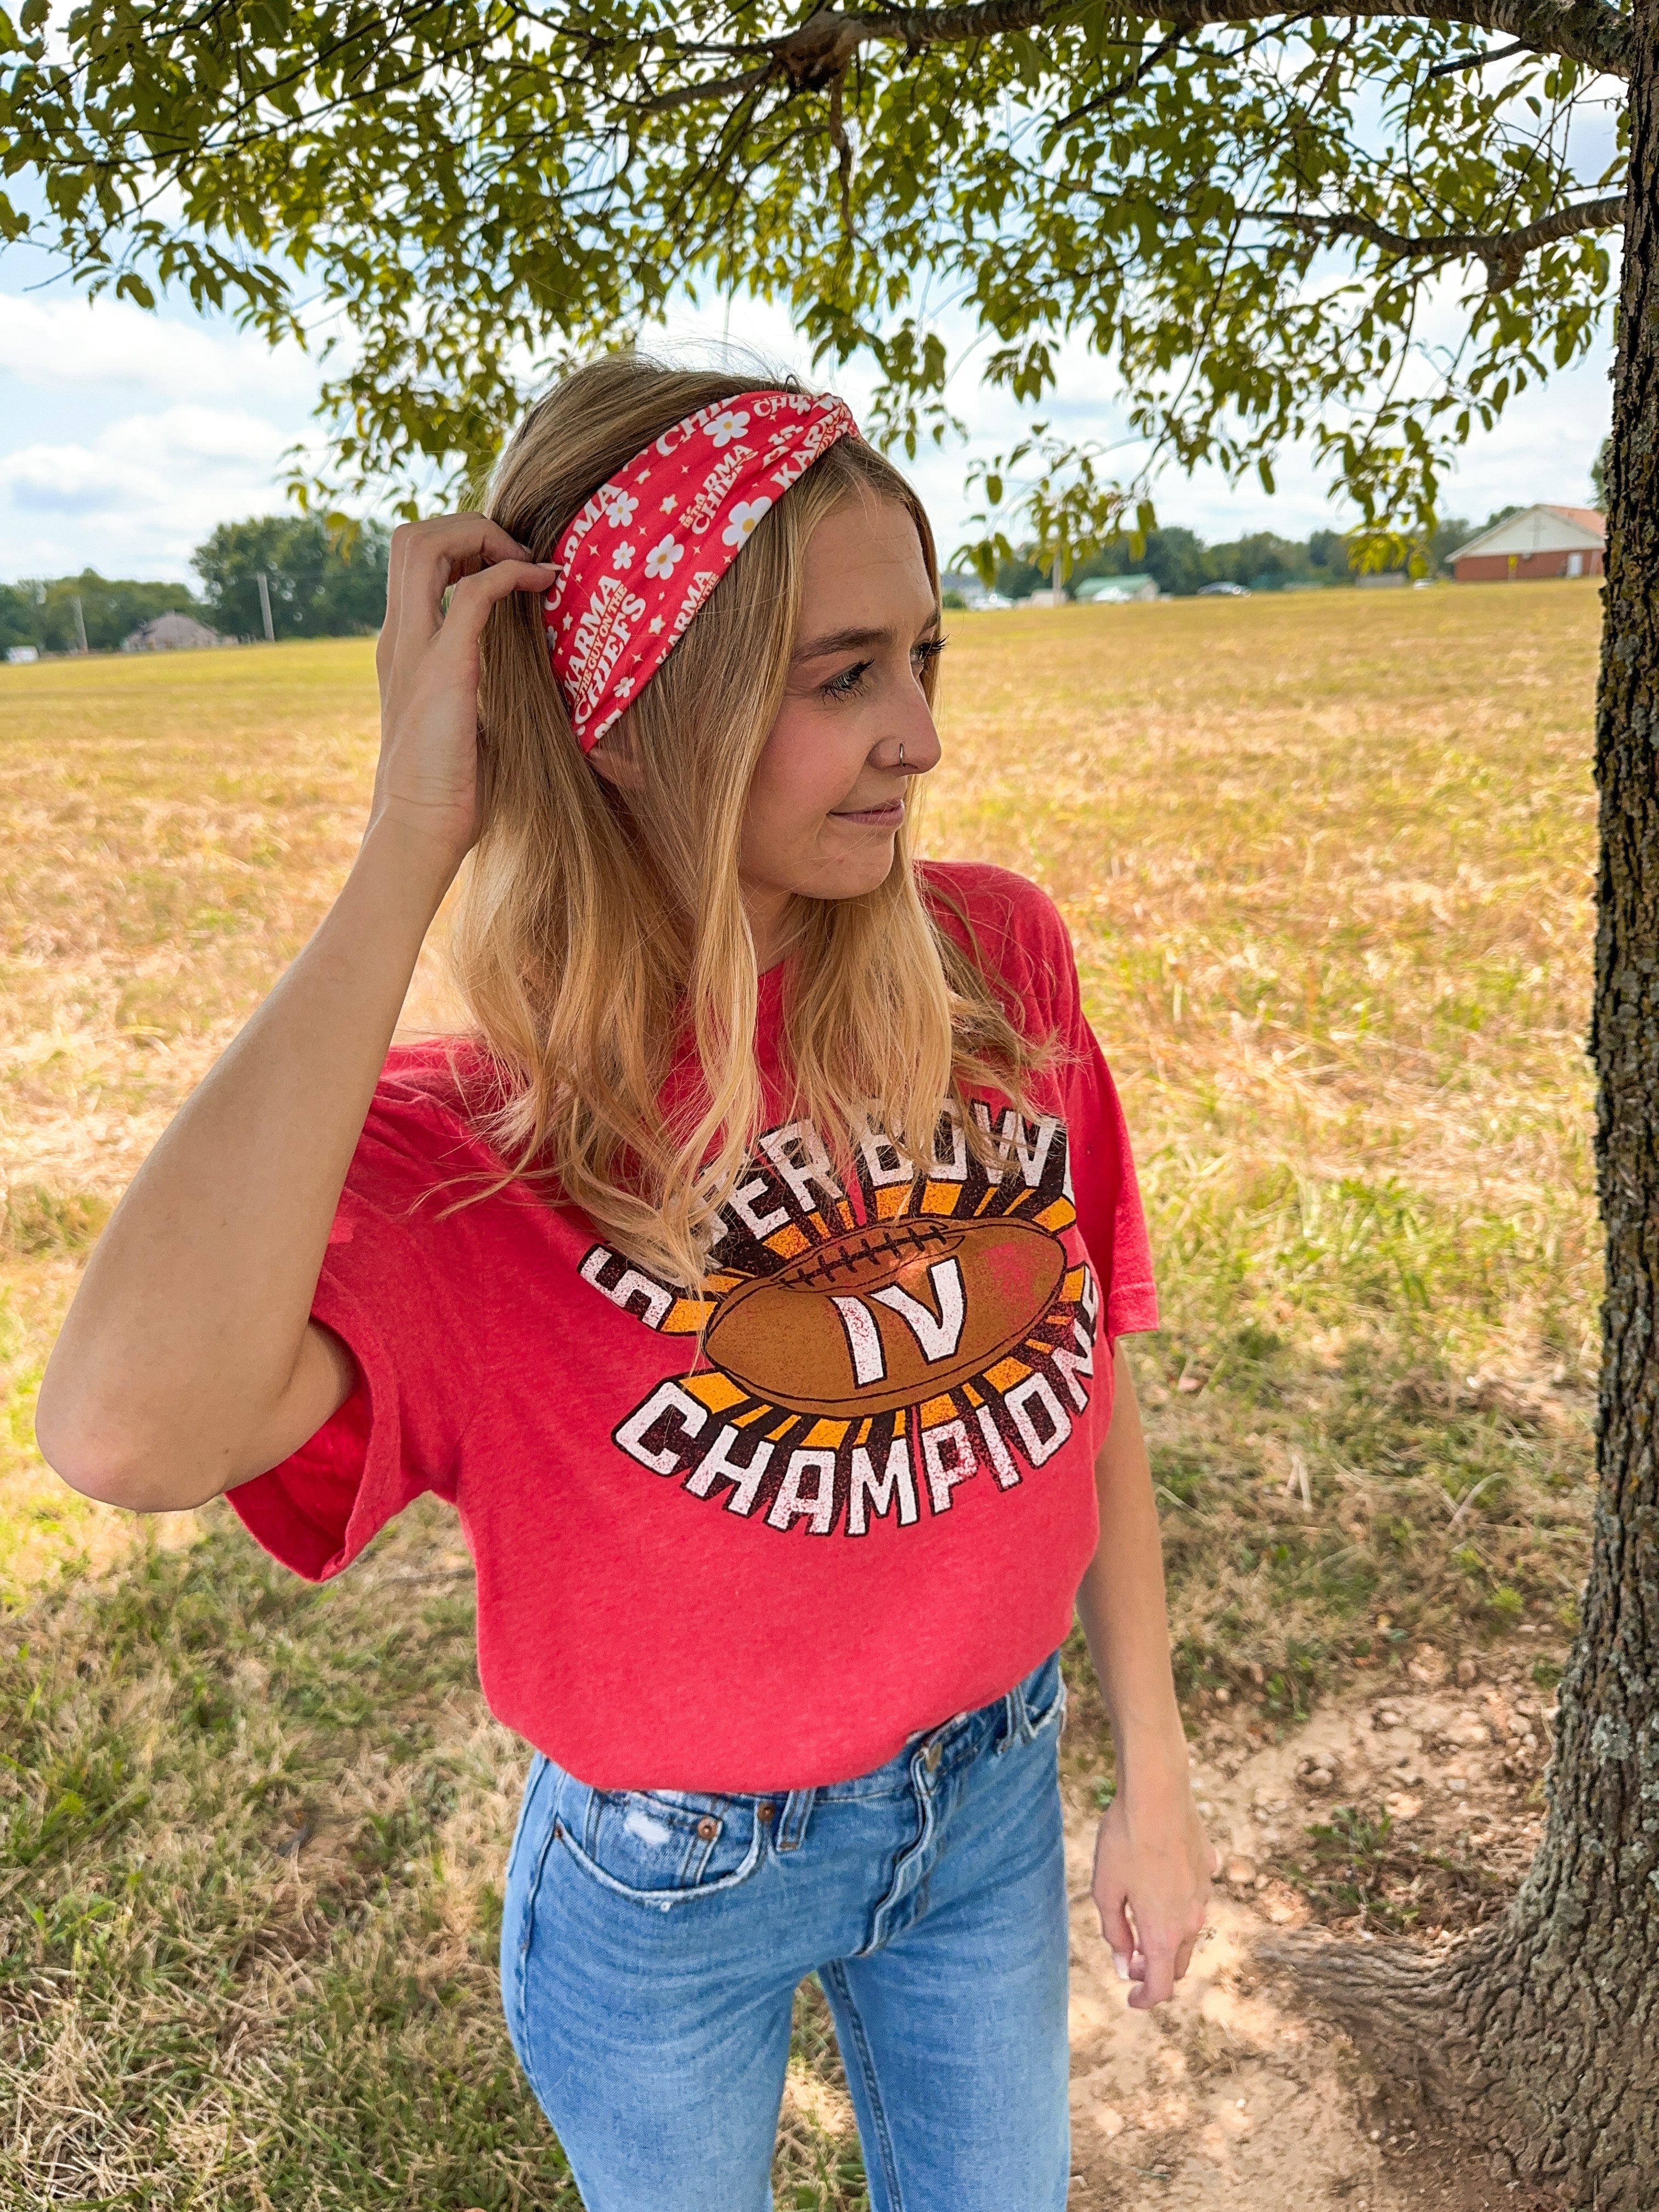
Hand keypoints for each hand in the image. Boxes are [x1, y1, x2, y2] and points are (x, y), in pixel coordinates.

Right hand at [371, 512, 556, 868]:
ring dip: (481, 537)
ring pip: (425, 543)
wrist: (421, 830)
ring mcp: (414, 648)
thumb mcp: (466, 720)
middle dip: (467, 527)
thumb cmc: (451, 791)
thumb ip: (481, 685)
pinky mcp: (443, 667)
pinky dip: (511, 573)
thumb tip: (530, 675)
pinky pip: (474, 592)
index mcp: (404, 647)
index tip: (511, 566)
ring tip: (526, 561)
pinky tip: (545, 582)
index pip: (416, 560)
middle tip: (517, 556)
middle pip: (412, 536)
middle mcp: (400, 637)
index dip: (462, 543)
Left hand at [1092, 1779, 1213, 2009]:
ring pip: (1188, 1930)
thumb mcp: (1106, 1891)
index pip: (1162, 1986)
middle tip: (1132, 1962)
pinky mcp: (1208, 1868)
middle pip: (1177, 1962)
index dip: (1146, 1999)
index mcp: (1164, 1933)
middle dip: (1156, 1970)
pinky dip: (1177, 1902)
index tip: (1132, 1999)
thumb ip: (1115, 1933)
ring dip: (1167, 1937)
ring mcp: (1203, 1894)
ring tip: (1141, 1924)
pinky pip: (1193, 1896)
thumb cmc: (1124, 1842)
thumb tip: (1124, 1964)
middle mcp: (1191, 1921)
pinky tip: (1158, 1882)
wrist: (1157, 1794)